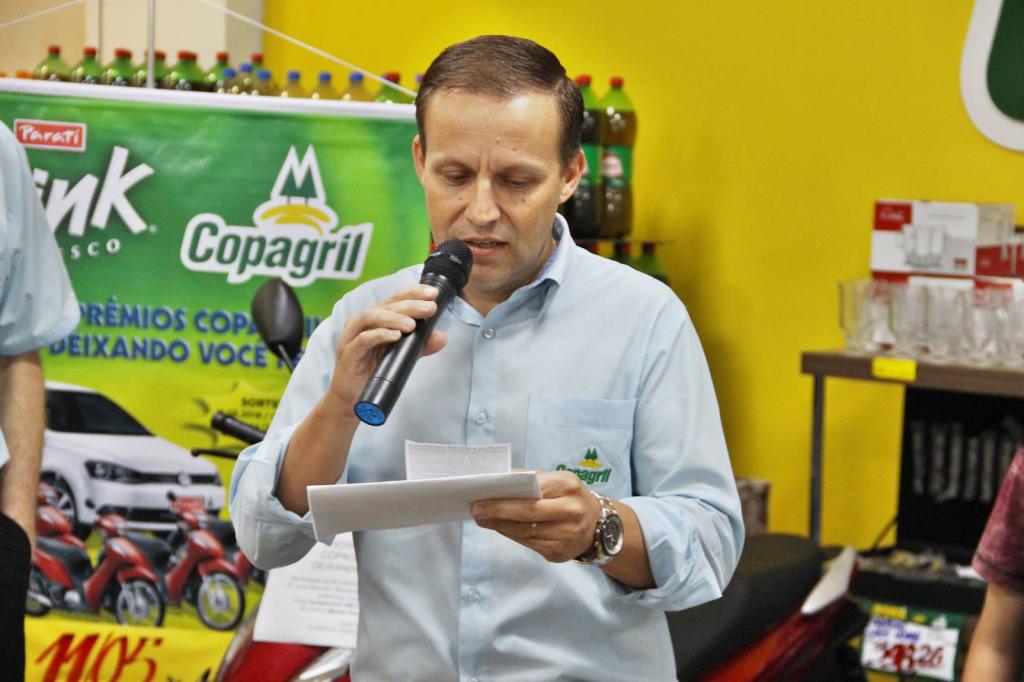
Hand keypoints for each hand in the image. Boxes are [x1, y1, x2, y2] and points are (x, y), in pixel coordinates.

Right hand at [329, 284, 446, 408]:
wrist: (352, 399)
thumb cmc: (374, 372)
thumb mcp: (401, 355)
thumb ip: (420, 345)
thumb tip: (441, 337)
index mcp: (374, 318)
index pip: (394, 299)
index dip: (413, 293)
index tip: (432, 293)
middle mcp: (361, 323)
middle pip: (385, 306)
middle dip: (410, 305)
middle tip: (430, 308)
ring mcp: (352, 337)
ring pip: (371, 317)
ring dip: (394, 318)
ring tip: (412, 325)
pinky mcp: (348, 353)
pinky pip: (363, 340)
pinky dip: (380, 335)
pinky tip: (395, 336)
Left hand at [472, 471, 600, 562]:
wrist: (599, 525)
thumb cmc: (569, 497)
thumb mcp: (557, 480)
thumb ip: (530, 479)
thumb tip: (496, 479)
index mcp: (568, 486)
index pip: (530, 493)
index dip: (504, 498)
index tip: (480, 497)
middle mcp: (571, 511)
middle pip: (527, 514)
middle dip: (497, 512)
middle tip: (476, 511)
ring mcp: (567, 535)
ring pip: (525, 532)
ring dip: (500, 526)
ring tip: (483, 519)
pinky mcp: (560, 553)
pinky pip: (529, 544)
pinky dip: (512, 535)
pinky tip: (501, 528)